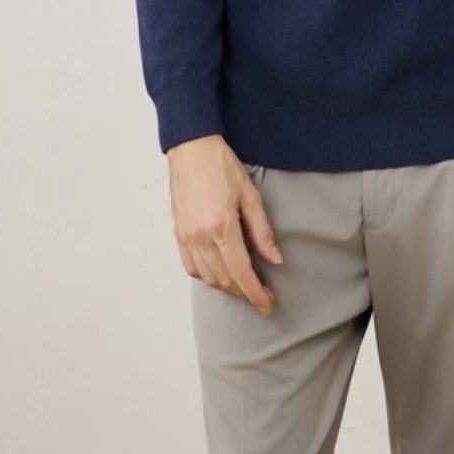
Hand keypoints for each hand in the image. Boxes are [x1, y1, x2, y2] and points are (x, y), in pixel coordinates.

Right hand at [166, 134, 283, 315]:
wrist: (191, 148)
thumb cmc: (220, 165)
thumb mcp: (250, 194)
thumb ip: (262, 231)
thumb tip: (274, 259)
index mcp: (221, 227)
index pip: (241, 272)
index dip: (255, 294)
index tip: (268, 305)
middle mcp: (200, 237)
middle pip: (224, 280)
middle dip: (244, 293)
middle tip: (262, 294)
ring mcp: (186, 237)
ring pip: (207, 277)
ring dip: (227, 287)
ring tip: (245, 284)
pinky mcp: (178, 234)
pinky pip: (191, 267)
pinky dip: (207, 276)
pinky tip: (220, 272)